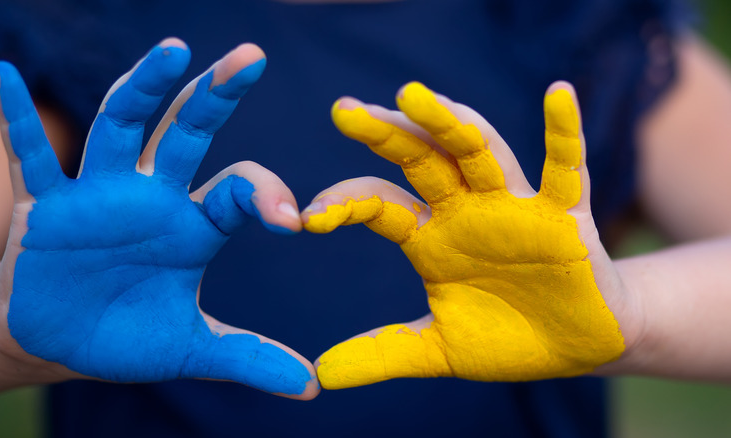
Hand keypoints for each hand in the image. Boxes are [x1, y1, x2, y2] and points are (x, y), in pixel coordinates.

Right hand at [0, 39, 318, 398]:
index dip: (266, 196)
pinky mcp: (45, 206)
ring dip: (143, 89)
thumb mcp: (190, 349)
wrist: (59, 340)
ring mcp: (99, 194)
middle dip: (216, 95)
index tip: (291, 220)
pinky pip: (29, 156)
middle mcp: (152, 196)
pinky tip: (3, 76)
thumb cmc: (127, 334)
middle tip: (251, 57)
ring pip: (121, 126)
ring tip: (173, 50)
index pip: (239, 191)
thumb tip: (312, 386)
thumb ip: (247, 358)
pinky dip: (15, 119)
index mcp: (194, 225)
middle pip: (187, 132)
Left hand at [304, 82, 633, 388]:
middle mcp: (464, 211)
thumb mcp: (439, 350)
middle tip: (344, 110)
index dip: (345, 205)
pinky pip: (565, 169)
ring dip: (448, 123)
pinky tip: (557, 94)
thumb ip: (384, 353)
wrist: (576, 347)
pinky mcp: (564, 215)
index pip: (379, 205)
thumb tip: (321, 375)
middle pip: (420, 160)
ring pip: (478, 152)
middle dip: (385, 134)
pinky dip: (564, 133)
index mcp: (430, 237)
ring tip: (413, 95)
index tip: (307, 218)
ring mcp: (513, 207)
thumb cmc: (507, 338)